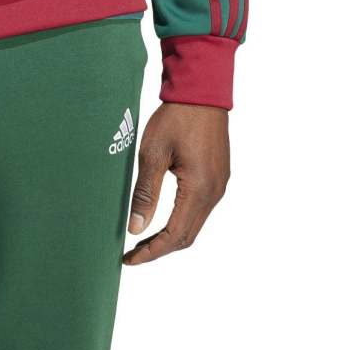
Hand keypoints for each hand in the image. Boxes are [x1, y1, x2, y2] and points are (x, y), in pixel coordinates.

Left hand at [122, 102, 229, 263]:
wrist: (201, 90)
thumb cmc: (176, 117)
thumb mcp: (153, 153)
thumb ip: (146, 193)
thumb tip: (136, 228)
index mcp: (199, 189)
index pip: (174, 235)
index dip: (151, 252)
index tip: (129, 259)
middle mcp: (214, 192)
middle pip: (187, 236)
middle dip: (159, 248)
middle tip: (132, 253)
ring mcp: (219, 184)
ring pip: (195, 224)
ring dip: (170, 235)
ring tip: (143, 238)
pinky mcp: (219, 176)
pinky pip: (201, 209)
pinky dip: (181, 220)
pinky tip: (163, 216)